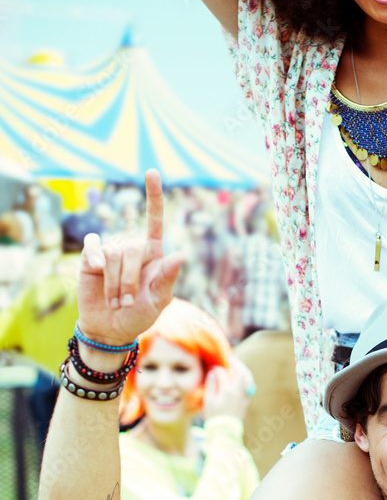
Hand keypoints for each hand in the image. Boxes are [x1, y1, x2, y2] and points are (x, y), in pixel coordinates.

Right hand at [77, 169, 184, 345]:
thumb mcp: (159, 299)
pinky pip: (93, 246)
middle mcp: (132, 247)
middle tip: (127, 302)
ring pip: (113, 254)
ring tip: (116, 302)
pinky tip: (98, 267)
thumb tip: (182, 254)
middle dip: (130, 279)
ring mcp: (111, 250)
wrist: (111, 328)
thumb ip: (168, 277)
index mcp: (153, 252)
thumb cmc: (140, 313)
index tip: (152, 171)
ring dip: (115, 283)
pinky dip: (96, 255)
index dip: (154, 195)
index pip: (154, 218)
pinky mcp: (91, 257)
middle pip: (132, 248)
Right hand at [203, 358, 255, 420]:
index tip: (213, 369)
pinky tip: (243, 374)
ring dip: (242, 368)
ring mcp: (243, 394)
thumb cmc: (214, 416)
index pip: (223, 373)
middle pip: (239, 371)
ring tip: (237, 364)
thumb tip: (213, 372)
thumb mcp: (208, 401)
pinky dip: (247, 376)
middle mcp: (237, 390)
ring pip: (247, 376)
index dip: (217, 369)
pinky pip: (250, 384)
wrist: (225, 429)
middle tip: (229, 358)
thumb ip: (211, 385)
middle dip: (234, 363)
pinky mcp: (247, 398)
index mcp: (226, 390)